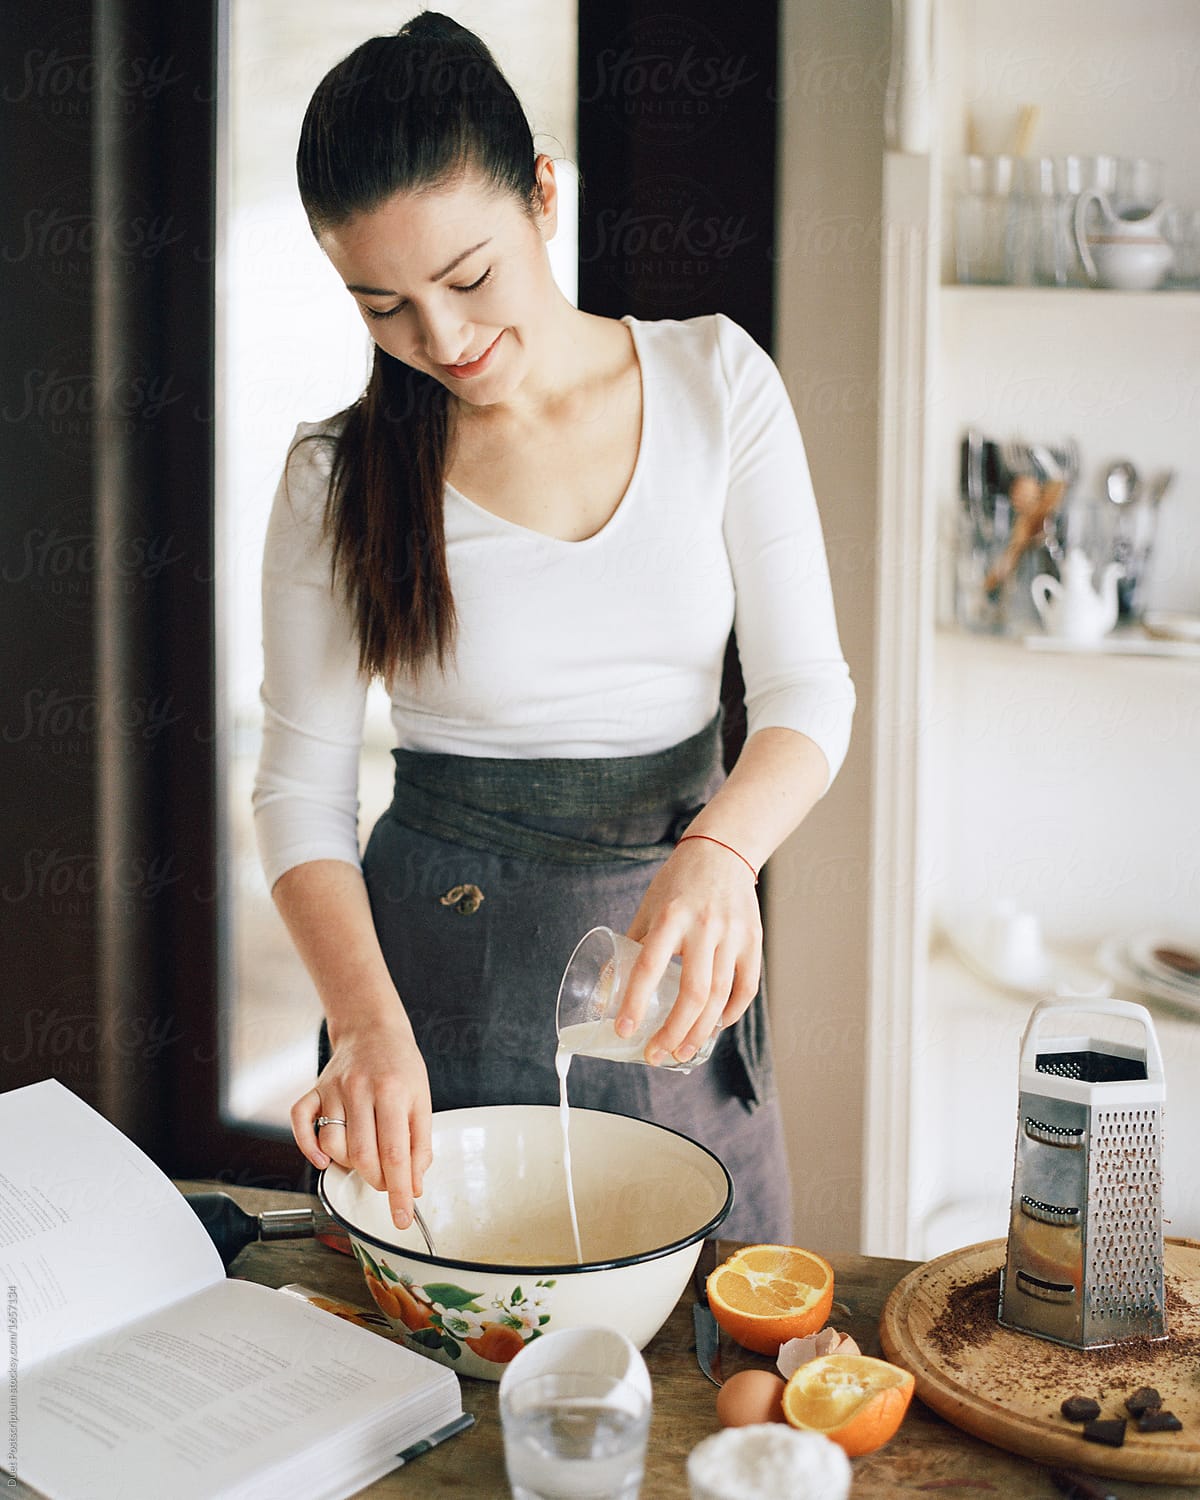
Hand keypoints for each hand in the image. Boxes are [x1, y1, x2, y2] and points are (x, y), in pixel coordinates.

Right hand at [292, 1012, 431, 1231]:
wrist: (372, 1028)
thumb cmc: (400, 1066)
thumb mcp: (421, 1099)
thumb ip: (420, 1144)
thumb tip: (414, 1185)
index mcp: (392, 1091)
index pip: (395, 1154)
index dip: (400, 1191)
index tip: (402, 1218)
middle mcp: (359, 1089)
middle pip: (362, 1155)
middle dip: (377, 1181)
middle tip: (389, 1181)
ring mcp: (332, 1089)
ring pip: (332, 1145)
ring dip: (349, 1165)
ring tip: (366, 1159)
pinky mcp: (313, 1090)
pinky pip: (300, 1123)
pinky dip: (308, 1147)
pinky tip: (323, 1159)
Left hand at [621, 836, 761, 1064]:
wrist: (723, 852)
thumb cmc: (679, 883)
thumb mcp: (650, 907)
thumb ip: (635, 945)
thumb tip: (611, 988)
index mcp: (670, 916)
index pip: (650, 966)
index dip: (634, 1001)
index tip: (623, 1030)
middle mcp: (704, 927)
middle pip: (693, 993)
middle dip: (674, 1031)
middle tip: (657, 1055)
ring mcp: (733, 934)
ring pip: (720, 996)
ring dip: (701, 1031)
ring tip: (683, 1051)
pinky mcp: (754, 940)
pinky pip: (746, 987)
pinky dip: (732, 1013)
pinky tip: (715, 1027)